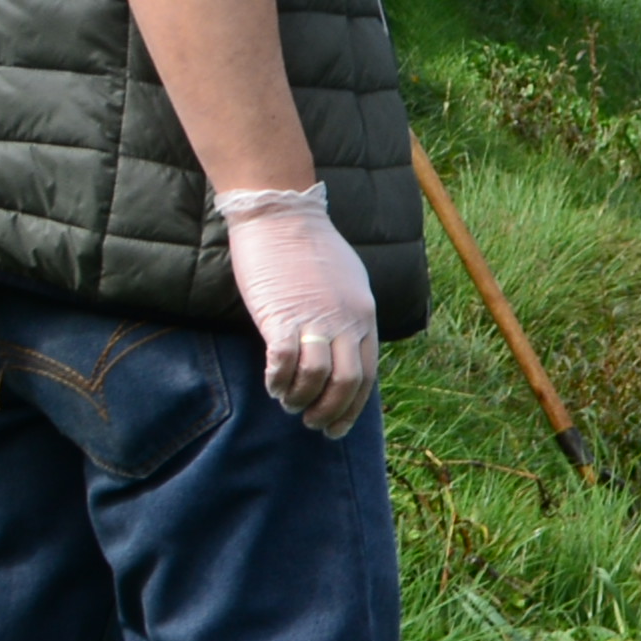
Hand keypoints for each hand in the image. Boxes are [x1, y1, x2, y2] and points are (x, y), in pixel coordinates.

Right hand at [215, 187, 379, 433]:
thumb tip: (346, 347)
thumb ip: (350, 315)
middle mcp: (346, 320)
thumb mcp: (348, 282)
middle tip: (312, 424)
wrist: (281, 214)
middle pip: (347, 382)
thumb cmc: (310, 247)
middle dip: (331, 412)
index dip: (353, 406)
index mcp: (364, 315)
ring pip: (318, 378)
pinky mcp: (282, 315)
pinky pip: (285, 361)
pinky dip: (279, 380)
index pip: (367, 374)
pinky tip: (272, 383)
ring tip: (288, 403)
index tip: (338, 426)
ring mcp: (315, 318)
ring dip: (302, 399)